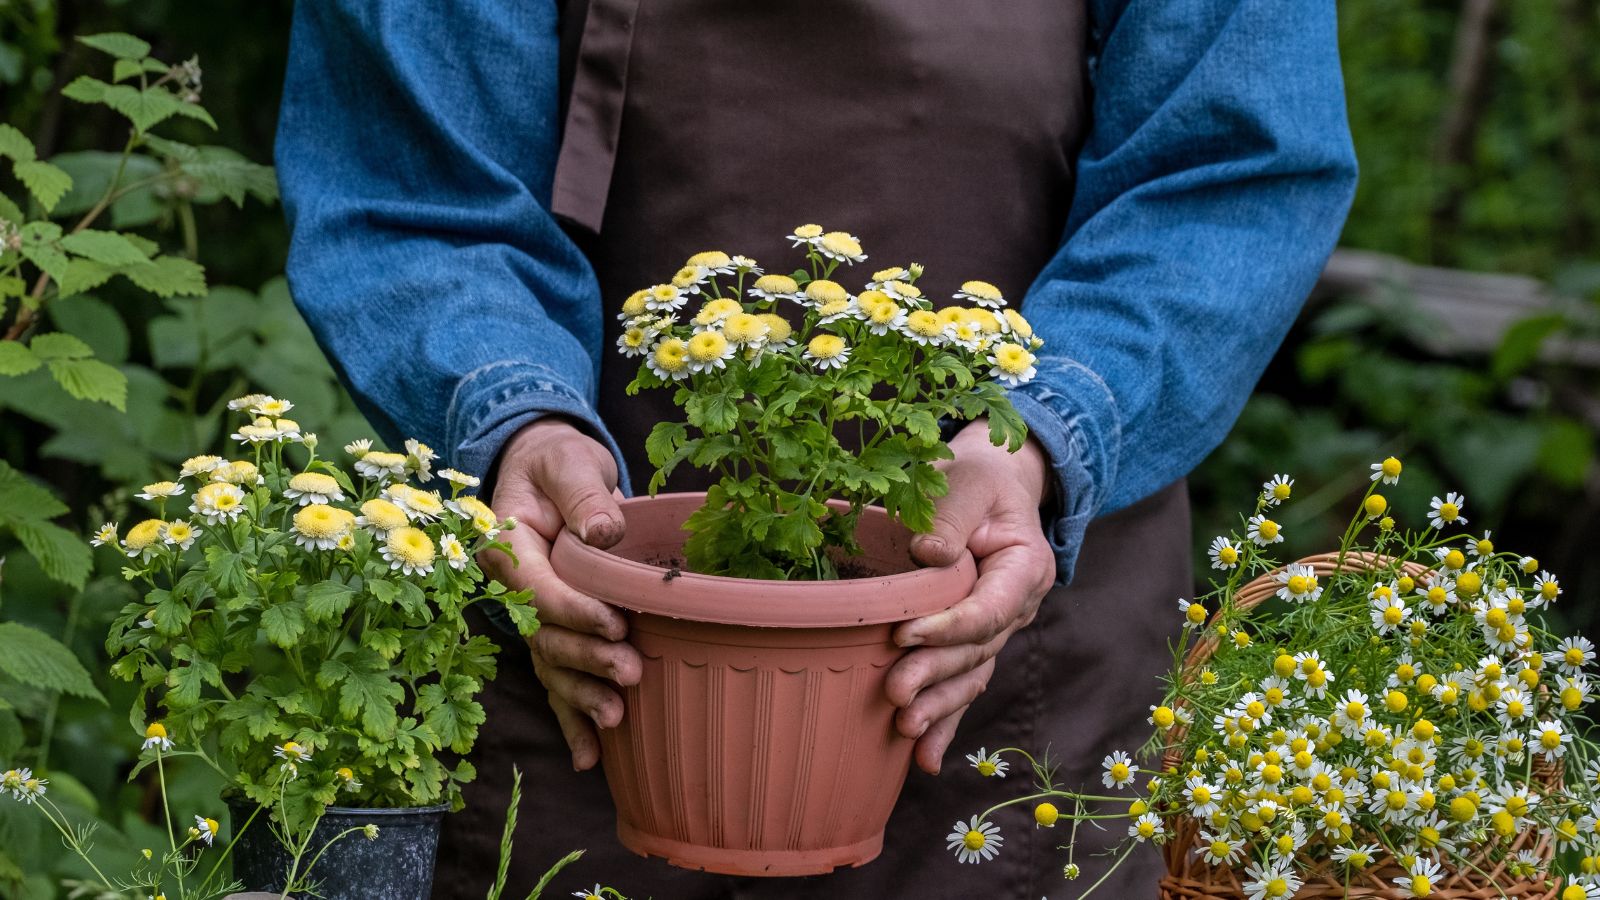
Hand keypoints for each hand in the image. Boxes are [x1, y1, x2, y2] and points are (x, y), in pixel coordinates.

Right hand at [481, 418, 640, 770]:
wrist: (546, 465)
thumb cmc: (557, 459)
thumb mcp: (569, 461)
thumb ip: (584, 493)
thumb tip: (606, 530)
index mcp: (507, 546)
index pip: (536, 588)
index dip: (574, 610)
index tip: (616, 622)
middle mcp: (511, 588)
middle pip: (543, 635)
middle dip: (585, 658)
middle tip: (631, 672)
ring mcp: (531, 614)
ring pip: (550, 664)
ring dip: (580, 695)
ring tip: (616, 719)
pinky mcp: (552, 629)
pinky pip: (557, 677)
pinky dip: (571, 717)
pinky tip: (590, 757)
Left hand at [886, 422, 1055, 774]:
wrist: (991, 488)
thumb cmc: (978, 478)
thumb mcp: (968, 480)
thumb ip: (951, 514)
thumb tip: (930, 556)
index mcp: (1025, 568)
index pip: (990, 609)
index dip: (949, 626)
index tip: (904, 634)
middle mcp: (1017, 607)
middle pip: (977, 651)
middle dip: (935, 675)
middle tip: (894, 691)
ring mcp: (998, 630)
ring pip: (970, 676)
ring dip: (939, 707)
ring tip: (905, 729)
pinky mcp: (974, 643)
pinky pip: (963, 686)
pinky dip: (945, 722)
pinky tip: (923, 758)